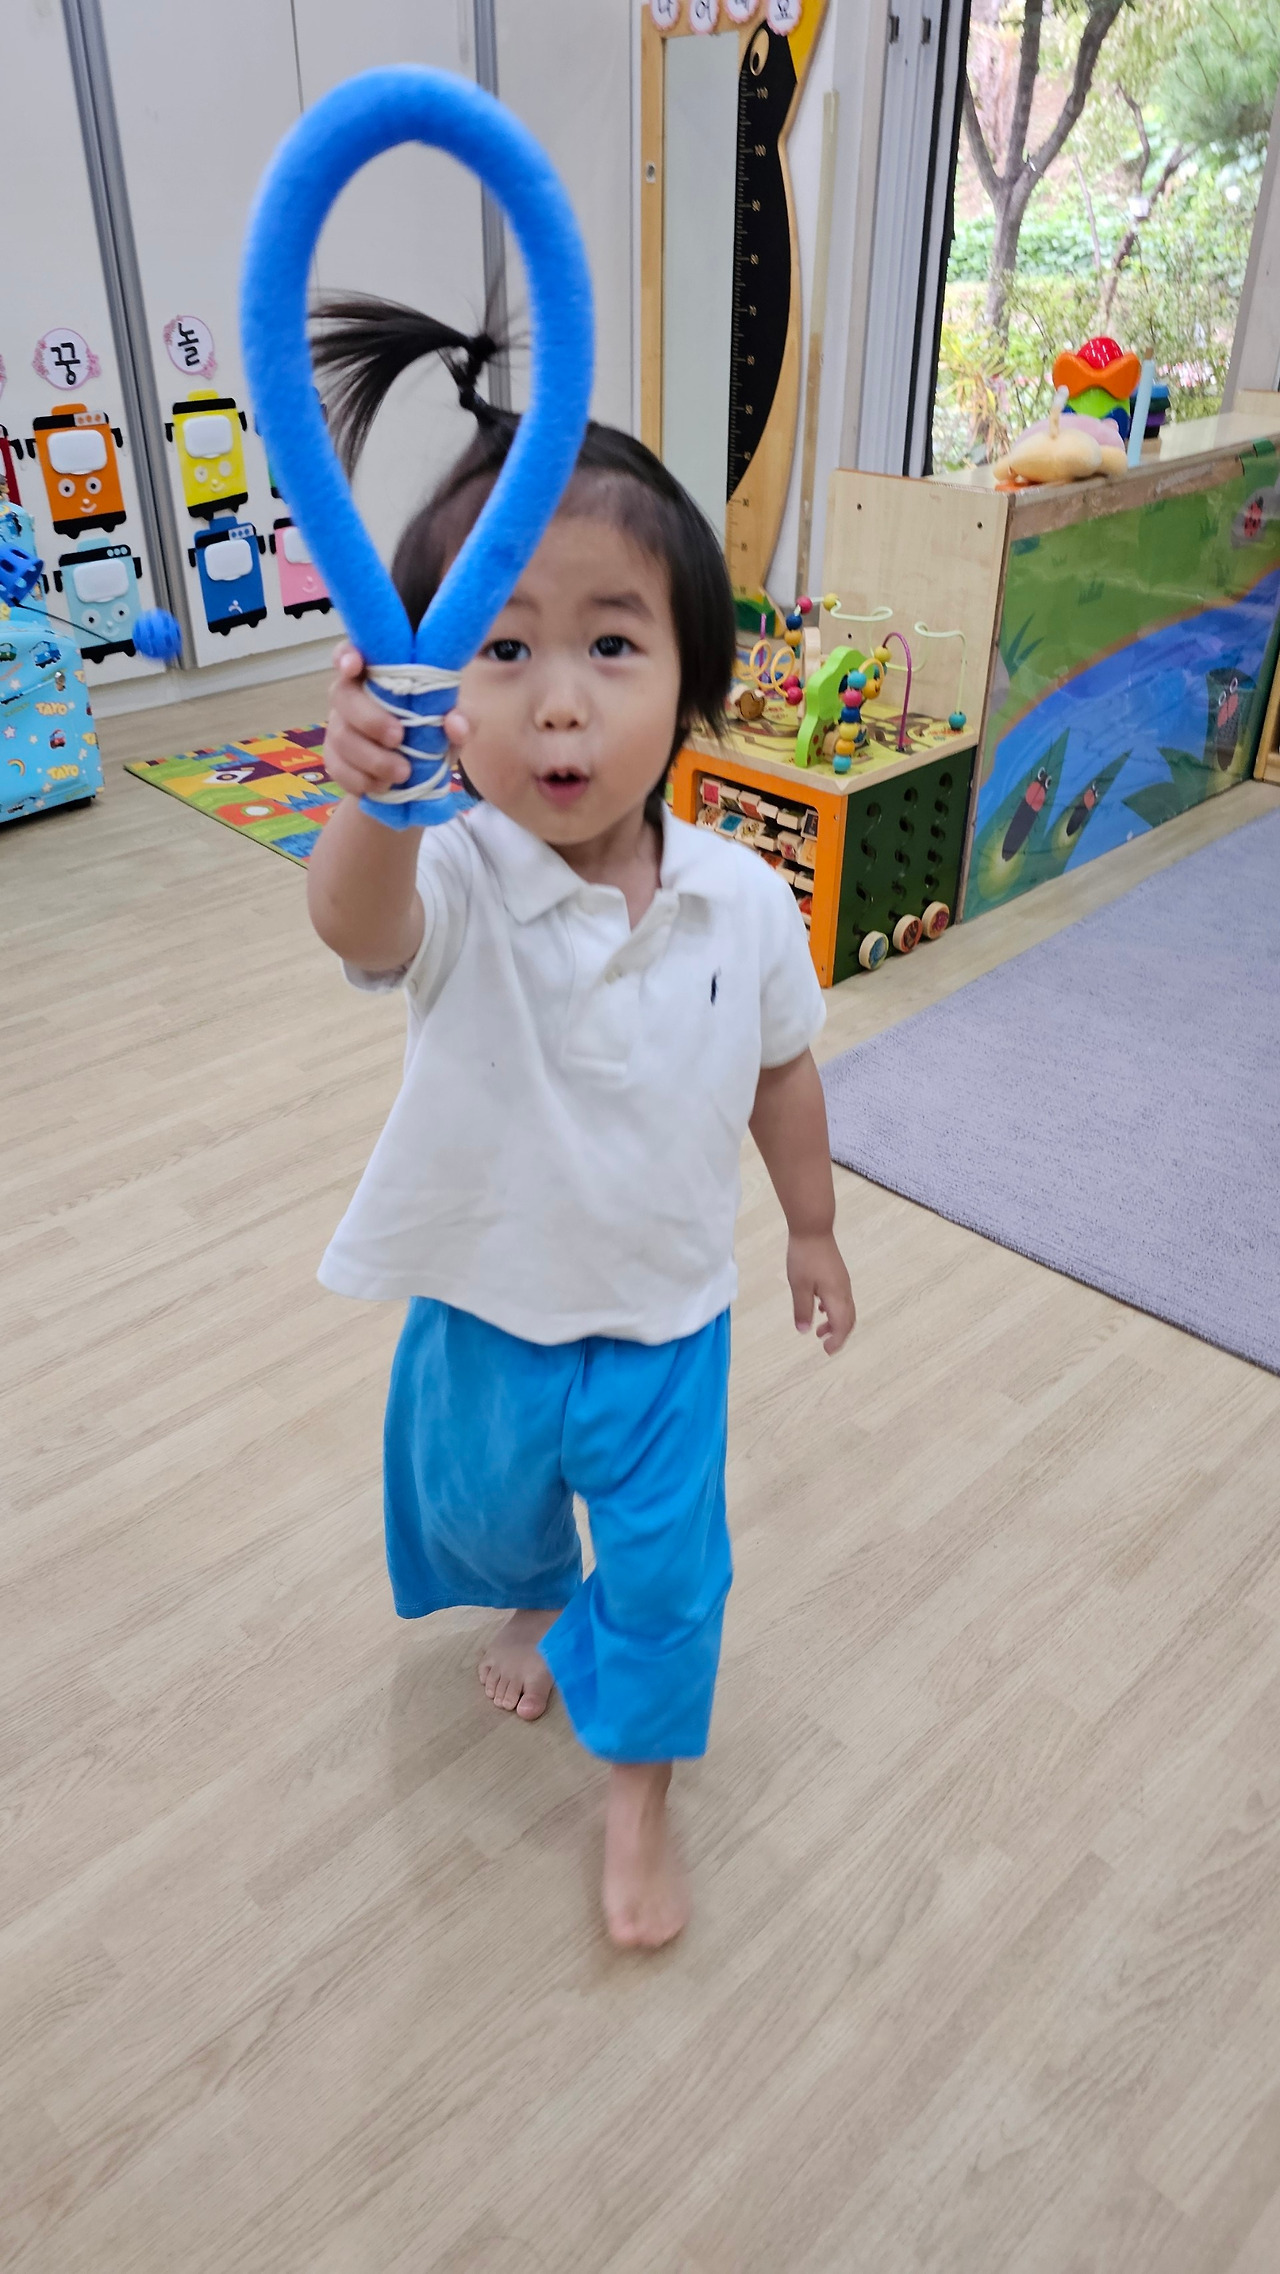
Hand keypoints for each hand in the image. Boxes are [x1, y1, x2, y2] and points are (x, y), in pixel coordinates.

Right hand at [324, 644, 474, 802]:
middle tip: (398, 739)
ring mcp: (339, 726)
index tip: (354, 666)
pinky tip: (383, 787)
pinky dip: (360, 780)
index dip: (346, 656)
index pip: (350, 653)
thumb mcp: (457, 721)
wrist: (418, 777)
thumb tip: (455, 724)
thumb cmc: (434, 731)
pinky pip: (337, 767)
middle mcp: (352, 694)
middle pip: (342, 695)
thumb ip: (463, 716)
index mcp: (377, 672)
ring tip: (402, 773)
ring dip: (371, 757)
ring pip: (341, 736)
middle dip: (369, 719)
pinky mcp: (335, 758)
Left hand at [786, 1230, 855, 1355]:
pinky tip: (819, 1307)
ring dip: (836, 1323)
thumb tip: (805, 1332)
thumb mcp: (799, 1286)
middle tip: (826, 1346)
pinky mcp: (838, 1274)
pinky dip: (833, 1310)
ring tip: (820, 1331)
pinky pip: (841, 1299)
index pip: (842, 1325)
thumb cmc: (804, 1257)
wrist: (813, 1228)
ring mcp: (843, 1281)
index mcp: (836, 1296)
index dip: (837, 1341)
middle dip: (839, 1335)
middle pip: (849, 1319)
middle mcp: (844, 1291)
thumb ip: (802, 1310)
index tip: (826, 1350)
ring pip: (846, 1309)